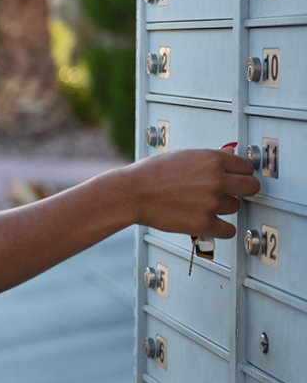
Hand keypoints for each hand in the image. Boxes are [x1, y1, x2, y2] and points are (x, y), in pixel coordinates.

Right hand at [123, 146, 258, 237]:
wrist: (131, 193)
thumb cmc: (150, 174)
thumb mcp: (182, 156)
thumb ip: (210, 157)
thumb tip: (230, 153)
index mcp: (212, 159)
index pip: (246, 167)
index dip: (240, 173)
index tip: (237, 178)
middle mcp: (216, 180)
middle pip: (251, 187)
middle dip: (243, 190)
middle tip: (232, 193)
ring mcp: (212, 202)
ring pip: (235, 207)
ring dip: (223, 207)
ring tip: (201, 204)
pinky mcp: (204, 223)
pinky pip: (228, 230)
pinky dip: (219, 228)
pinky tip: (208, 222)